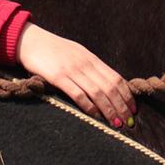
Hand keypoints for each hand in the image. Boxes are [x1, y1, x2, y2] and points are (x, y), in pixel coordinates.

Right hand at [16, 22, 134, 125]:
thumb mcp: (77, 54)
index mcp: (92, 58)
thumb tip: (106, 83)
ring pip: (98, 92)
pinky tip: (95, 116)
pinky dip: (89, 106)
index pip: (116, 78)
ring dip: (109, 109)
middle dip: (122, 105)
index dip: (127, 94)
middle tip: (129, 121)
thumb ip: (90, 66)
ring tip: (117, 123)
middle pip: (110, 87)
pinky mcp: (58, 77)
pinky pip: (78, 94)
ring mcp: (73, 70)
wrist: (31, 40)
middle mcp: (86, 63)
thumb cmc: (54, 50)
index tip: (133, 108)